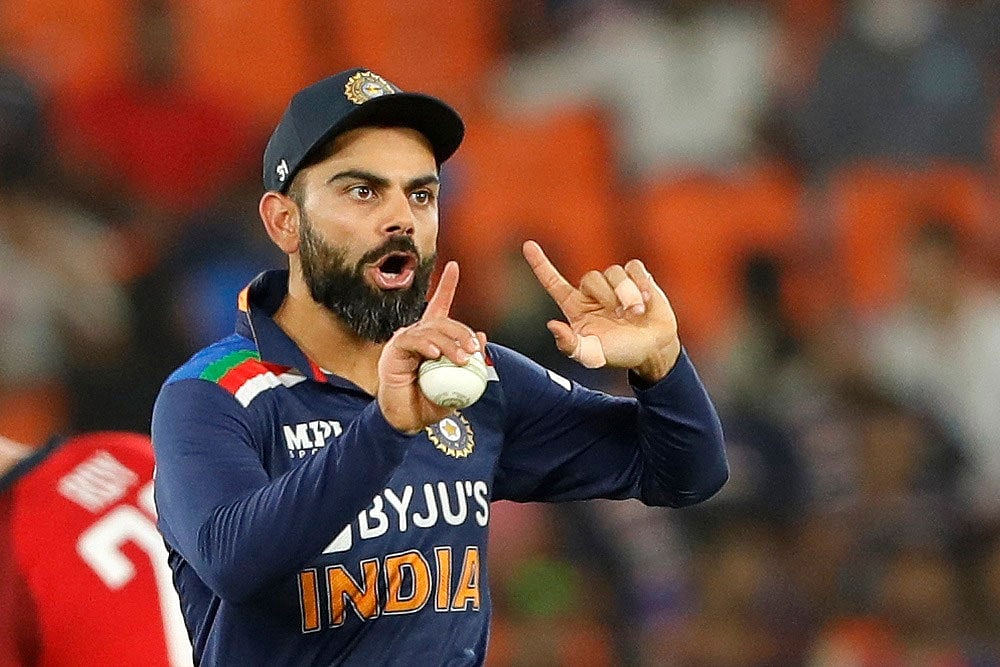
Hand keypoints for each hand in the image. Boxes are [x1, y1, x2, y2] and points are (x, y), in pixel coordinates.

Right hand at [377, 261, 486, 433]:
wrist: (406, 421)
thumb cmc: (429, 403)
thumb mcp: (457, 384)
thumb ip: (469, 362)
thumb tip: (483, 338)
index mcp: (431, 340)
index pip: (439, 307)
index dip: (446, 286)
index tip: (454, 266)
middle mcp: (416, 335)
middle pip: (442, 321)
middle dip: (461, 332)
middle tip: (475, 349)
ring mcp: (404, 341)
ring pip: (431, 330)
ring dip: (450, 343)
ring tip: (461, 359)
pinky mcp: (394, 351)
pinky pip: (413, 341)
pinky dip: (427, 346)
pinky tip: (435, 356)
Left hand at [522, 240, 680, 381]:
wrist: (654, 350)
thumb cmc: (620, 353)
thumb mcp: (592, 355)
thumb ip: (570, 345)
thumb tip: (552, 326)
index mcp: (576, 308)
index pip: (553, 282)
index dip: (540, 264)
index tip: (527, 245)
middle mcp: (592, 293)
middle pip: (591, 277)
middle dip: (607, 296)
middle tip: (622, 317)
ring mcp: (615, 284)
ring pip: (614, 272)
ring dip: (627, 294)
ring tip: (636, 314)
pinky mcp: (637, 277)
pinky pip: (634, 267)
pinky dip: (641, 284)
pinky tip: (647, 301)